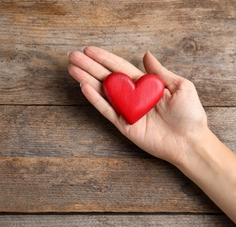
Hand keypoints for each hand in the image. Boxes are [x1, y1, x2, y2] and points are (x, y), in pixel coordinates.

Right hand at [68, 46, 207, 166]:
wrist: (189, 143)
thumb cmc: (189, 115)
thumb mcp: (180, 86)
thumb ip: (159, 71)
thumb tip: (146, 54)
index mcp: (144, 84)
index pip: (120, 67)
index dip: (104, 58)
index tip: (88, 50)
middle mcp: (132, 95)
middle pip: (106, 77)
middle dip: (89, 66)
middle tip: (72, 56)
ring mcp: (126, 110)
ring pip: (102, 91)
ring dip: (87, 79)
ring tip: (72, 69)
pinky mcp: (123, 124)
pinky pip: (106, 109)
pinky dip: (95, 99)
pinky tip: (84, 87)